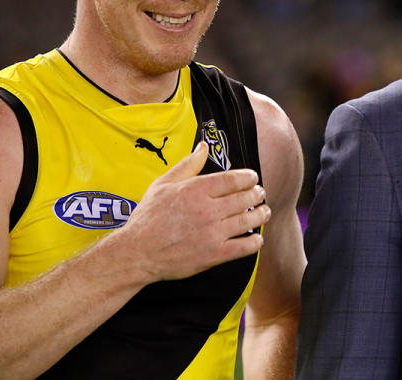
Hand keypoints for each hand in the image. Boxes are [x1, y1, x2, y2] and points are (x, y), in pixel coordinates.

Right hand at [118, 142, 269, 282]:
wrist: (137, 253)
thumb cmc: (148, 218)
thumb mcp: (163, 184)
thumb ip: (187, 165)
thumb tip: (203, 146)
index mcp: (195, 190)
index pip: (233, 179)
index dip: (249, 177)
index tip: (253, 178)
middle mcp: (207, 210)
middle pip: (244, 198)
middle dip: (257, 194)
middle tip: (260, 193)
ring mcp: (212, 233)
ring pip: (248, 221)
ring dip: (261, 214)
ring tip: (264, 211)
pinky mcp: (213, 255)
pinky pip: (243, 247)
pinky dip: (255, 242)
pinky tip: (257, 238)